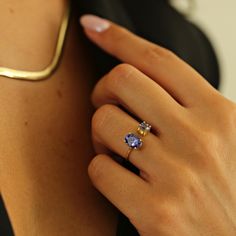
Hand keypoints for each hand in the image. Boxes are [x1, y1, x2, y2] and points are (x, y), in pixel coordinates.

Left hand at [81, 15, 235, 234]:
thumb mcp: (222, 136)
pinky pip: (101, 169)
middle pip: (121, 81)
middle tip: (109, 108)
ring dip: (101, 135)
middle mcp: (198, 137)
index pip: (157, 60)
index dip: (120, 39)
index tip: (95, 27)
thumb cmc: (227, 188)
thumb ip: (188, 105)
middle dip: (103, 91)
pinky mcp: (155, 209)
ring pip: (104, 122)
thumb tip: (144, 78)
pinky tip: (121, 179)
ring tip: (117, 149)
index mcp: (218, 113)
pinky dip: (103, 170)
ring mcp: (176, 173)